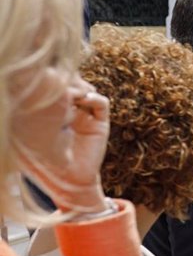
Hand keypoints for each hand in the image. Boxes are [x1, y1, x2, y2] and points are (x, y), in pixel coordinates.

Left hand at [14, 75, 109, 212]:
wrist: (65, 180)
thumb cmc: (41, 160)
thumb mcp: (29, 131)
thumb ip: (34, 111)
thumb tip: (42, 86)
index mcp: (49, 110)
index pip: (52, 86)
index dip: (50, 76)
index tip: (43, 74)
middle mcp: (68, 110)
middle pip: (70, 82)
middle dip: (66, 78)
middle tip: (59, 78)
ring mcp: (84, 115)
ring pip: (85, 88)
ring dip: (78, 86)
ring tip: (71, 92)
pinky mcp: (99, 124)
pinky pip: (101, 103)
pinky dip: (94, 97)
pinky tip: (84, 100)